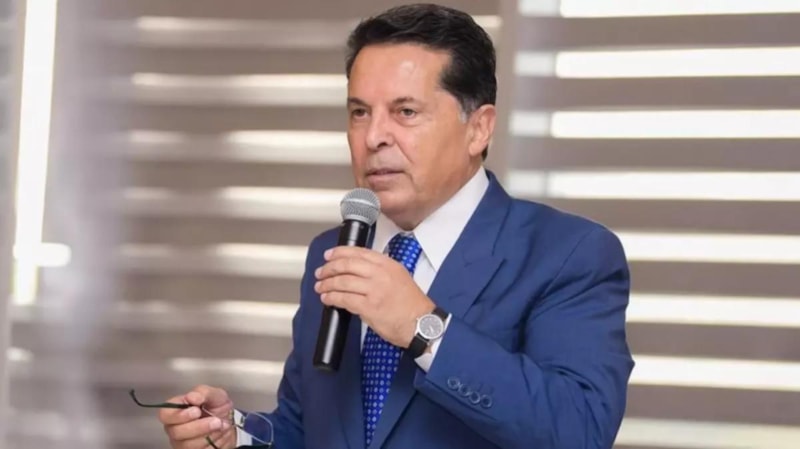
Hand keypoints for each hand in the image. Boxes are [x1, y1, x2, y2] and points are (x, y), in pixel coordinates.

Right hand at [158, 385, 235, 448]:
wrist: (230, 422)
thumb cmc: (217, 407)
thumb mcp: (215, 394)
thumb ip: (202, 393)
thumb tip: (191, 396)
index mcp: (176, 410)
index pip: (165, 414)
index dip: (180, 414)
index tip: (197, 410)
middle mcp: (175, 428)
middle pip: (176, 432)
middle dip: (199, 427)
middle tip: (216, 421)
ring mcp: (182, 442)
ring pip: (188, 444)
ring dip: (208, 435)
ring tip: (221, 425)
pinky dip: (212, 443)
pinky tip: (219, 434)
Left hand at [314, 246, 434, 346]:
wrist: (422, 324)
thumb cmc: (412, 305)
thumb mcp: (400, 277)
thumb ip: (381, 271)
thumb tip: (359, 270)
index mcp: (388, 265)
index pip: (359, 252)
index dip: (339, 252)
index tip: (329, 256)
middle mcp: (380, 274)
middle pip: (347, 264)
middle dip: (329, 268)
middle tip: (321, 272)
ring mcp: (374, 290)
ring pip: (342, 281)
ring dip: (327, 284)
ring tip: (321, 286)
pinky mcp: (369, 307)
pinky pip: (344, 299)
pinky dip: (332, 298)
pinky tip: (327, 299)